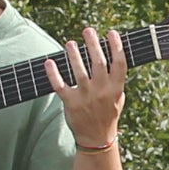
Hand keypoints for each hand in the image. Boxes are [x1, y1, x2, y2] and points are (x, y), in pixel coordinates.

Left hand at [45, 27, 127, 147]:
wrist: (96, 139)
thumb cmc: (107, 114)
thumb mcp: (118, 98)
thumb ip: (116, 79)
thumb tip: (112, 55)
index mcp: (116, 89)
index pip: (119, 63)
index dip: (116, 46)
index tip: (111, 32)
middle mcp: (102, 92)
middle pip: (98, 63)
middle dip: (93, 45)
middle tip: (87, 30)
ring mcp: (86, 98)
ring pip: (78, 72)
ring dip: (74, 55)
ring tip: (70, 43)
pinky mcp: (71, 103)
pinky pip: (60, 86)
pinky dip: (53, 74)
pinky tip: (49, 62)